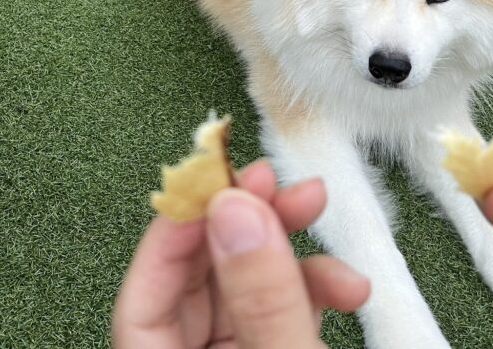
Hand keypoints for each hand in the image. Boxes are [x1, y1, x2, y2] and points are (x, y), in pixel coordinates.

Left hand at [113, 160, 368, 348]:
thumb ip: (262, 298)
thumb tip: (237, 211)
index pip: (146, 290)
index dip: (178, 229)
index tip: (217, 183)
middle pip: (199, 279)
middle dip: (243, 223)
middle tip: (272, 182)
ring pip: (246, 288)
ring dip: (288, 250)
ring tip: (319, 214)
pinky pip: (280, 311)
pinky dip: (312, 290)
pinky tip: (346, 285)